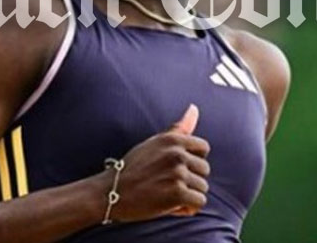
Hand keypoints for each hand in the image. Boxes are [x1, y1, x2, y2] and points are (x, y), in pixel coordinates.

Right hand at [104, 104, 210, 221]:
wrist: (112, 192)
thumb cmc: (133, 167)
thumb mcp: (154, 143)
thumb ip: (178, 128)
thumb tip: (194, 107)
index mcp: (172, 139)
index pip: (203, 148)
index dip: (193, 161)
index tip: (177, 167)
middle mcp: (176, 154)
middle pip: (204, 169)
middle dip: (191, 179)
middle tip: (169, 184)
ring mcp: (177, 173)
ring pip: (202, 187)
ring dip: (189, 195)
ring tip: (168, 194)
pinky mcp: (177, 194)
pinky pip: (199, 202)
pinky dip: (187, 208)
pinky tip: (172, 206)